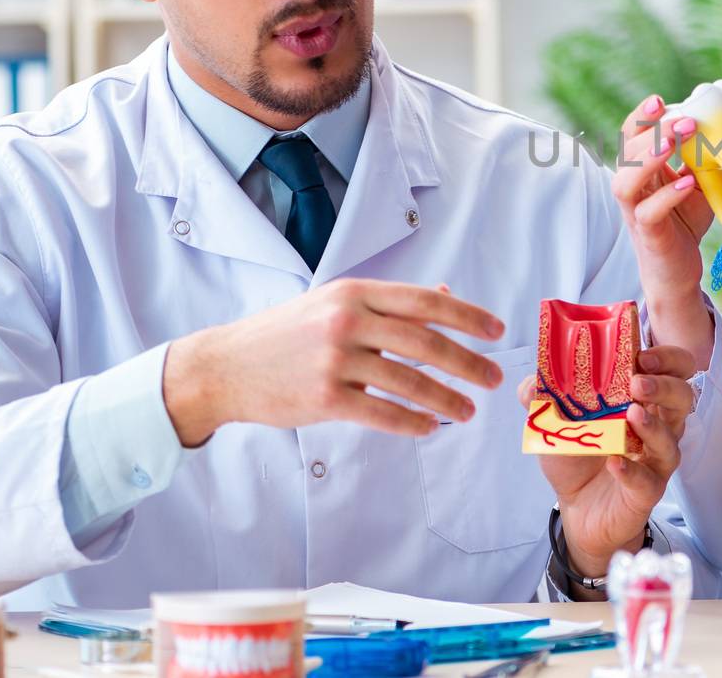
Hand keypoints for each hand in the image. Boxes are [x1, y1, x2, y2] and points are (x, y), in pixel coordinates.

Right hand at [163, 279, 505, 446]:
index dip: (467, 316)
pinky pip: (383, 413)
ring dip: (446, 400)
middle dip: (468, 362)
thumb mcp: (335, 302)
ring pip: (409, 382)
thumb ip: (389, 302)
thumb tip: (445, 294)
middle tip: (493, 378)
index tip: (496, 331)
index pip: (425, 302)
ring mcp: (335, 360)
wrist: (225, 367)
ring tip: (467, 411)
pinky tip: (430, 428)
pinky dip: (412, 423)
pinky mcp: (325, 398)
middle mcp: (347, 321)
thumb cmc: (286, 334)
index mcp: (355, 293)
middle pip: (426, 343)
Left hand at [521, 345, 697, 592]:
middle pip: (684, 398)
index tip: (643, 355)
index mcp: (644, 400)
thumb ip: (543, 396)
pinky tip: (615, 462)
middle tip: (637, 383)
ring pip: (671, 440)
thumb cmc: (578, 455)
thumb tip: (533, 381)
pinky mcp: (647, 491)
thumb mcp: (556, 420)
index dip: (667, 358)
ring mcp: (655, 460)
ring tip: (631, 415)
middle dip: (665, 386)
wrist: (577, 507)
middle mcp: (658, 426)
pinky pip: (648, 481)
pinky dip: (632, 470)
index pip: (674, 369)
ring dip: (654, 425)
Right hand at [612, 94, 716, 367]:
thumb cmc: (685, 222)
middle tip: (682, 119)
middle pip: (626, 152)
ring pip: (627, 181)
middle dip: (652, 131)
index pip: (632, 136)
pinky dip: (667, 196)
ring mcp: (636, 212)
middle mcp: (632, 188)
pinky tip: (687, 183)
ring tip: (673, 142)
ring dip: (649, 159)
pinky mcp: (648, 235)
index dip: (642, 117)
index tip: (660, 100)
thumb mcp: (698, 183)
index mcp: (642, 170)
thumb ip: (702, 158)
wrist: (679, 271)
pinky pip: (649, 213)